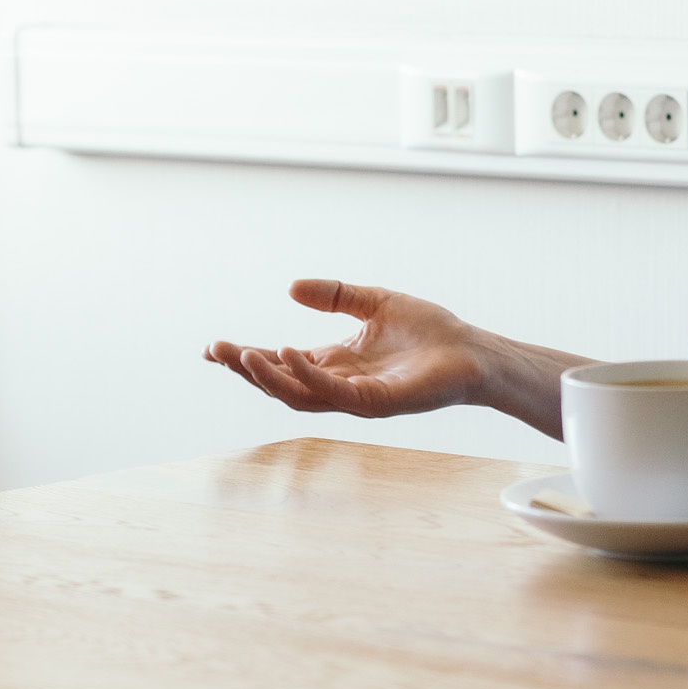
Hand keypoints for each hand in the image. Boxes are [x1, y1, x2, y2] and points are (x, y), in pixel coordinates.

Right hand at [205, 280, 493, 421]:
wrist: (473, 351)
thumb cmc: (430, 332)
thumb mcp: (373, 301)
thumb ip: (334, 296)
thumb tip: (290, 287)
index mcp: (336, 364)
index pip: (282, 364)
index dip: (248, 357)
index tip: (214, 347)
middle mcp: (341, 385)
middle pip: (281, 384)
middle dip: (246, 370)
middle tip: (216, 352)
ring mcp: (358, 397)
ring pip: (300, 395)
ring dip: (268, 377)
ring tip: (243, 355)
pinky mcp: (378, 401)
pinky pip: (334, 392)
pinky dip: (307, 375)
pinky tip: (287, 353)